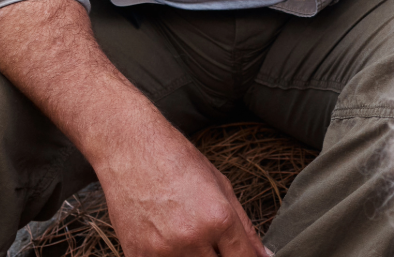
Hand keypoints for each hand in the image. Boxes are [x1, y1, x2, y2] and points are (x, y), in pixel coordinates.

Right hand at [95, 116, 270, 256]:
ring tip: (186, 232)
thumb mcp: (221, 186)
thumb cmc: (176, 160)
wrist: (129, 149)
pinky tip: (167, 239)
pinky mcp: (137, 255)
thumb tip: (264, 255)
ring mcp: (162, 250)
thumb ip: (244, 227)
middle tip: (212, 241)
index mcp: (218, 218)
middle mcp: (191, 238)